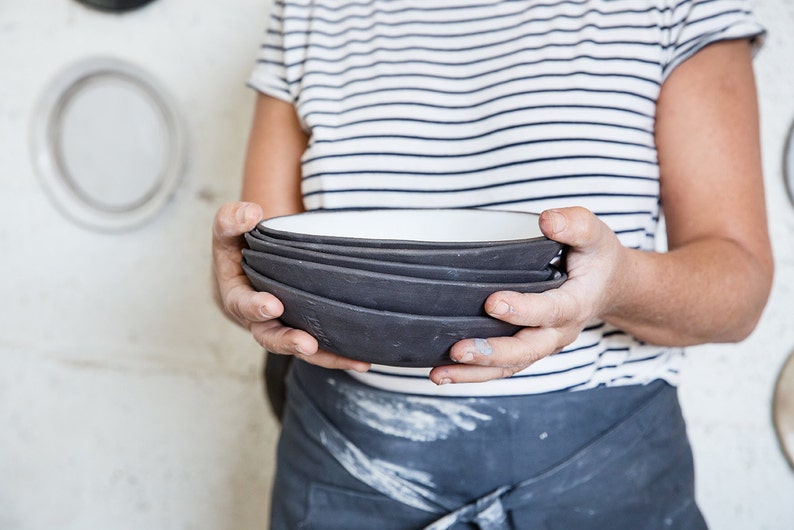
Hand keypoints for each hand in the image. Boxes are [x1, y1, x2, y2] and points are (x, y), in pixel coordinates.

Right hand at [212, 201, 370, 371]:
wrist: (249, 265)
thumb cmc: (239, 246)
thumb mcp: (229, 229)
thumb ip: (232, 219)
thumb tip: (251, 213)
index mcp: (237, 296)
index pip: (242, 304)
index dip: (255, 307)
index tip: (273, 305)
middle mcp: (258, 320)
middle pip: (270, 337)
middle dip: (288, 341)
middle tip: (306, 344)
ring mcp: (282, 328)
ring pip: (300, 348)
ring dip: (324, 356)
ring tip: (352, 360)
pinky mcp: (303, 330)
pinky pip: (320, 348)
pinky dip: (339, 355)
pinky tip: (363, 360)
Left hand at [429, 206, 626, 384]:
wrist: (608, 286)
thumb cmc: (595, 257)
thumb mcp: (595, 234)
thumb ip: (574, 224)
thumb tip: (547, 220)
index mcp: (576, 303)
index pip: (550, 310)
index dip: (522, 310)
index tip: (492, 303)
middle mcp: (559, 332)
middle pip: (526, 350)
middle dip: (491, 352)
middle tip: (459, 349)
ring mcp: (542, 344)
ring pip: (509, 366)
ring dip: (474, 372)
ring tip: (440, 373)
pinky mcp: (526, 349)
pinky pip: (500, 368)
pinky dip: (472, 374)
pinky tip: (442, 373)